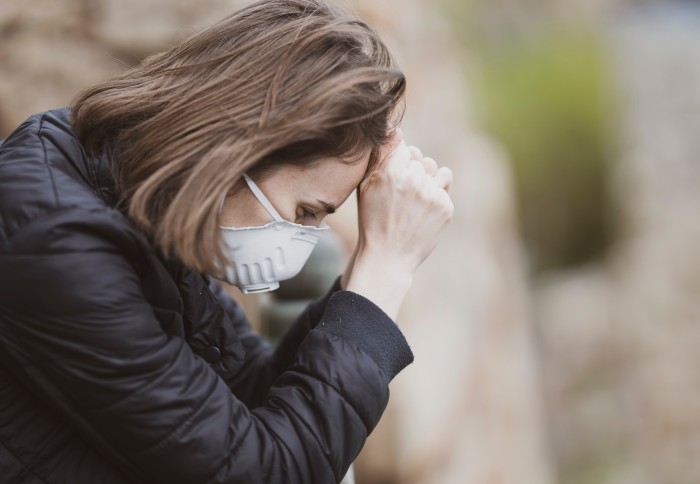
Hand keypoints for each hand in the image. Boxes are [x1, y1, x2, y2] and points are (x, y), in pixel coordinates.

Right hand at [345, 130, 453, 319]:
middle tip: (401, 197)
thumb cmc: (372, 220)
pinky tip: (422, 211)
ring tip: (413, 202)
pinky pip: (445, 185)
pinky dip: (436, 195)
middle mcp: (413, 180)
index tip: (392, 180)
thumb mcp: (365, 187)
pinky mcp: (445, 207)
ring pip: (435, 170)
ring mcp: (432, 194)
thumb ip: (380, 156)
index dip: (398, 163)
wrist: (388, 257)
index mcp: (391, 172)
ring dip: (427, 180)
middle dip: (412, 172)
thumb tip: (397, 130)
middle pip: (420, 159)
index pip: (404, 148)